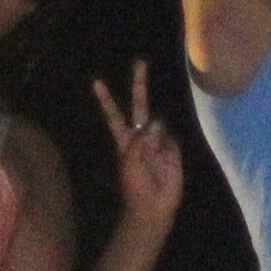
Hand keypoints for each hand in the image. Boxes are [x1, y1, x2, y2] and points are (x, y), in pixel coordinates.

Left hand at [92, 61, 186, 231]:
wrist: (153, 208)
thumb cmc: (135, 188)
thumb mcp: (130, 163)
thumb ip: (140, 141)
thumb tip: (156, 123)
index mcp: (125, 140)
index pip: (114, 115)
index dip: (106, 100)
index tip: (96, 82)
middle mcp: (142, 137)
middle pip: (140, 106)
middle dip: (140, 85)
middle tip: (140, 62)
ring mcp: (159, 142)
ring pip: (160, 125)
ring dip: (156, 138)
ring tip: (152, 162)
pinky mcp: (174, 151)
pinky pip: (173, 141)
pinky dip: (169, 149)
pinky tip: (166, 164)